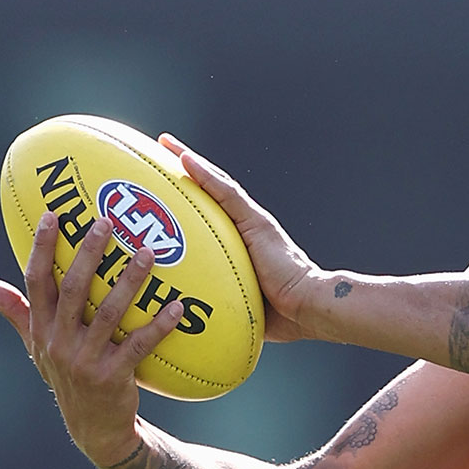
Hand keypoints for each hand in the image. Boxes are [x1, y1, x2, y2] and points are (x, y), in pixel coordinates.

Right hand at [0, 213, 183, 466]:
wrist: (94, 428)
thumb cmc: (68, 377)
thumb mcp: (38, 348)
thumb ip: (20, 314)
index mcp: (42, 329)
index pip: (36, 281)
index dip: (41, 247)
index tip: (52, 214)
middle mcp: (58, 341)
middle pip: (72, 289)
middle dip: (87, 253)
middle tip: (106, 222)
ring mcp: (85, 360)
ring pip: (108, 313)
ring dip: (129, 281)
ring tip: (149, 253)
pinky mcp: (113, 376)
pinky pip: (139, 345)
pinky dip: (159, 326)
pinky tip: (178, 307)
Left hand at [158, 134, 322, 342]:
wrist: (309, 306)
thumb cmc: (282, 315)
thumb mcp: (237, 305)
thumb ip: (216, 304)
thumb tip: (187, 324)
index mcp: (241, 244)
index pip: (211, 213)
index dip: (190, 195)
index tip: (166, 183)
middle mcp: (246, 227)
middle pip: (211, 191)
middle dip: (186, 170)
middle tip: (159, 151)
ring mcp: (252, 221)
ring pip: (216, 185)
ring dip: (190, 162)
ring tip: (166, 144)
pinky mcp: (256, 222)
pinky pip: (224, 192)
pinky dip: (204, 174)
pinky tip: (183, 159)